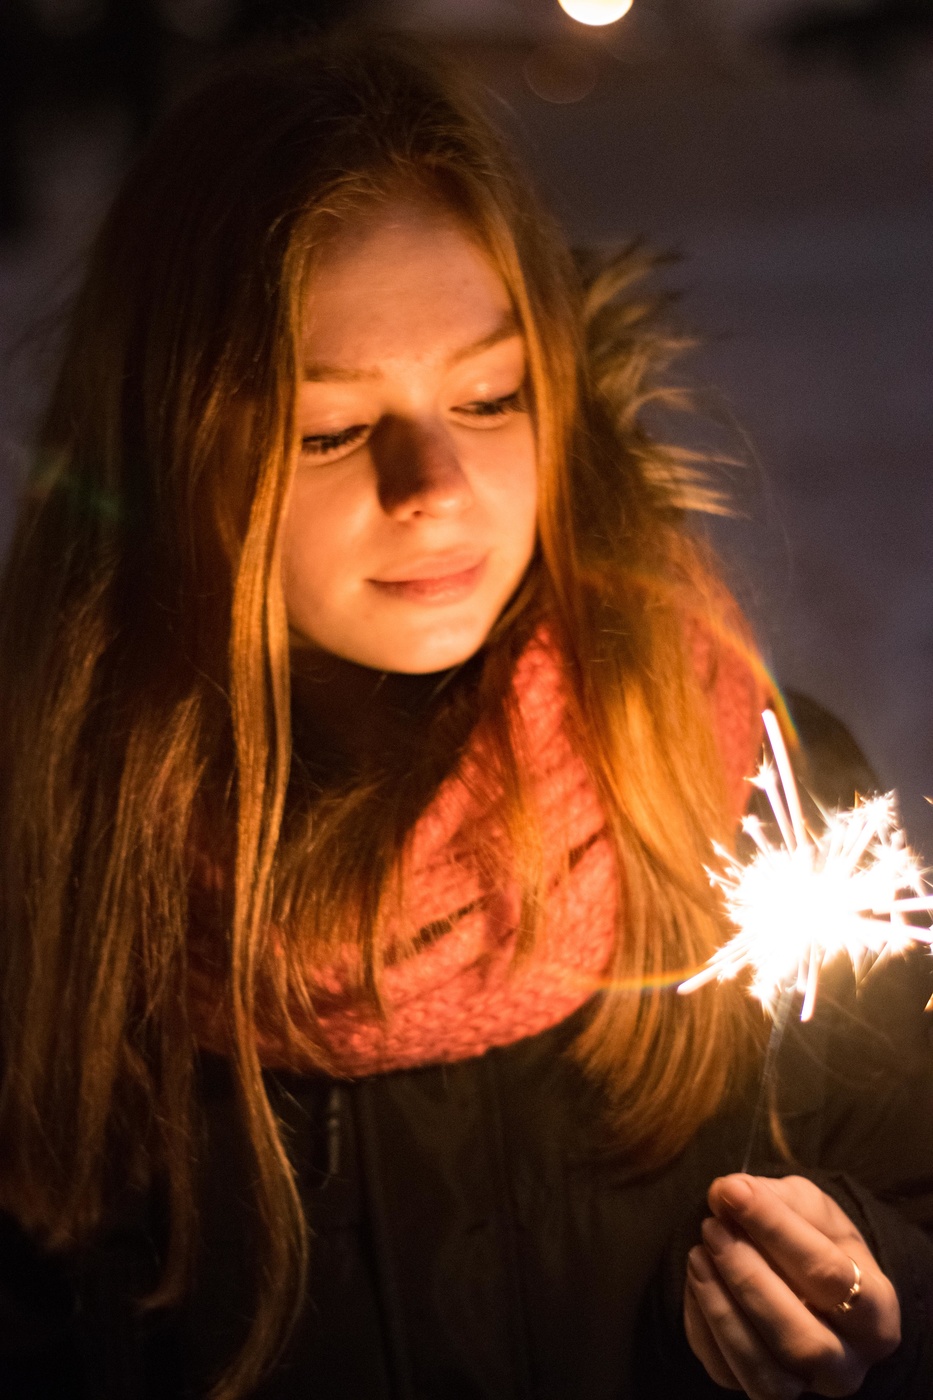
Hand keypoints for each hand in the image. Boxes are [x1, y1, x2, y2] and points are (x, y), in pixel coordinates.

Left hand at [684, 1173, 900, 1398]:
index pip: (829, 1274)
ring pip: (765, 1372)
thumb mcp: (809, 1207)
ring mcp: (806, 1386)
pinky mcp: (762, 1392)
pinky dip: (704, 1326)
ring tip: (698, 1253)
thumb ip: (773, 1197)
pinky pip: (727, 1373)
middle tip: (713, 1227)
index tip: (733, 1191)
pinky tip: (698, 1280)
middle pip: (803, 1340)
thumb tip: (725, 1192)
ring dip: (722, 1309)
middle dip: (748, 1279)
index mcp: (876, 1313)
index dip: (775, 1229)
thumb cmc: (817, 1239)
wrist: (810, 1279)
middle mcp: (849, 1363)